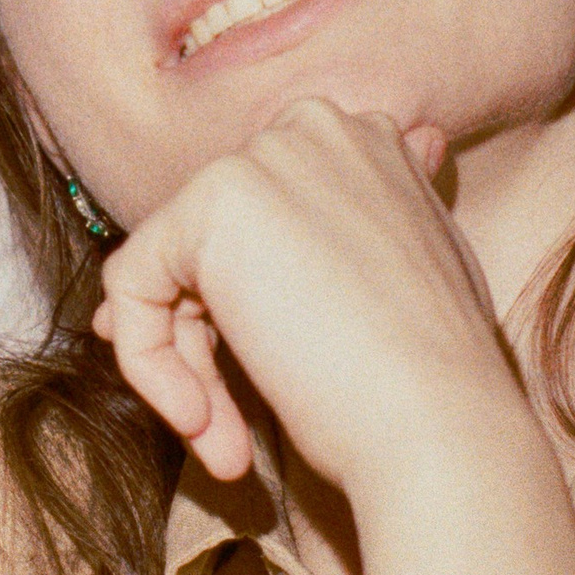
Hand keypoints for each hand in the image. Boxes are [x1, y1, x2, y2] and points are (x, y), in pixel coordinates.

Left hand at [92, 97, 524, 501]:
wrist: (441, 424)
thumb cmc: (436, 379)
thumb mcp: (402, 288)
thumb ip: (338, 250)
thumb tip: (242, 256)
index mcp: (367, 143)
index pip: (264, 223)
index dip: (246, 303)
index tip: (252, 376)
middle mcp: (314, 130)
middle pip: (213, 245)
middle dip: (210, 342)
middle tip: (230, 433)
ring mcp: (262, 160)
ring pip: (169, 269)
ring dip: (188, 368)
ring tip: (224, 445)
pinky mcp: (211, 205)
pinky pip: (134, 285)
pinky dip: (148, 362)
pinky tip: (202, 422)